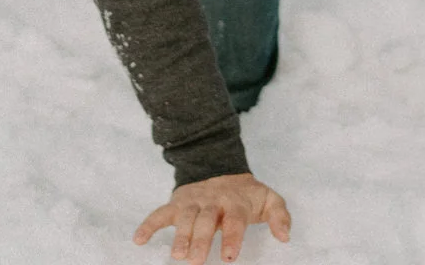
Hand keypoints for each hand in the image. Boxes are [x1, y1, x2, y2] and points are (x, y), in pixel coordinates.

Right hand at [135, 174, 292, 262]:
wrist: (221, 169)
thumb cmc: (247, 195)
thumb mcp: (269, 200)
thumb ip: (280, 216)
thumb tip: (285, 237)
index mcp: (235, 202)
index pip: (234, 220)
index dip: (231, 237)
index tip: (228, 257)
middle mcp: (213, 201)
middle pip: (205, 221)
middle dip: (200, 241)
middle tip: (194, 262)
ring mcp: (193, 201)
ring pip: (184, 218)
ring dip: (179, 236)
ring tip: (176, 256)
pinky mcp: (177, 203)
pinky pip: (160, 213)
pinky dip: (148, 224)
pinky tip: (139, 240)